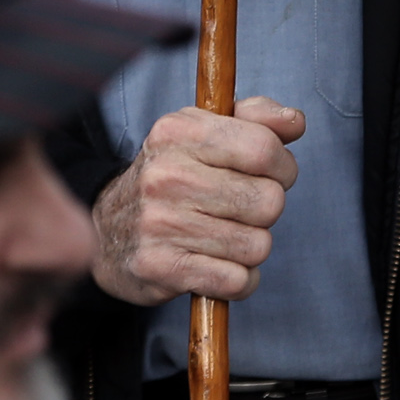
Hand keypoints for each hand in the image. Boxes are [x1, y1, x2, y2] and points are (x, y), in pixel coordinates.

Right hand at [92, 98, 303, 304]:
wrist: (105, 229)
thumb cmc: (170, 177)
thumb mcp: (202, 132)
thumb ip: (255, 119)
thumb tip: (294, 121)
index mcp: (179, 131)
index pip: (263, 148)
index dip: (283, 166)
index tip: (272, 174)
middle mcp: (166, 175)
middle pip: (268, 201)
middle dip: (266, 209)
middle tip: (241, 208)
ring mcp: (160, 223)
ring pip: (257, 245)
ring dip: (251, 247)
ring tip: (224, 236)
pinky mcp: (160, 268)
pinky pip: (237, 281)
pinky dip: (239, 279)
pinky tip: (218, 264)